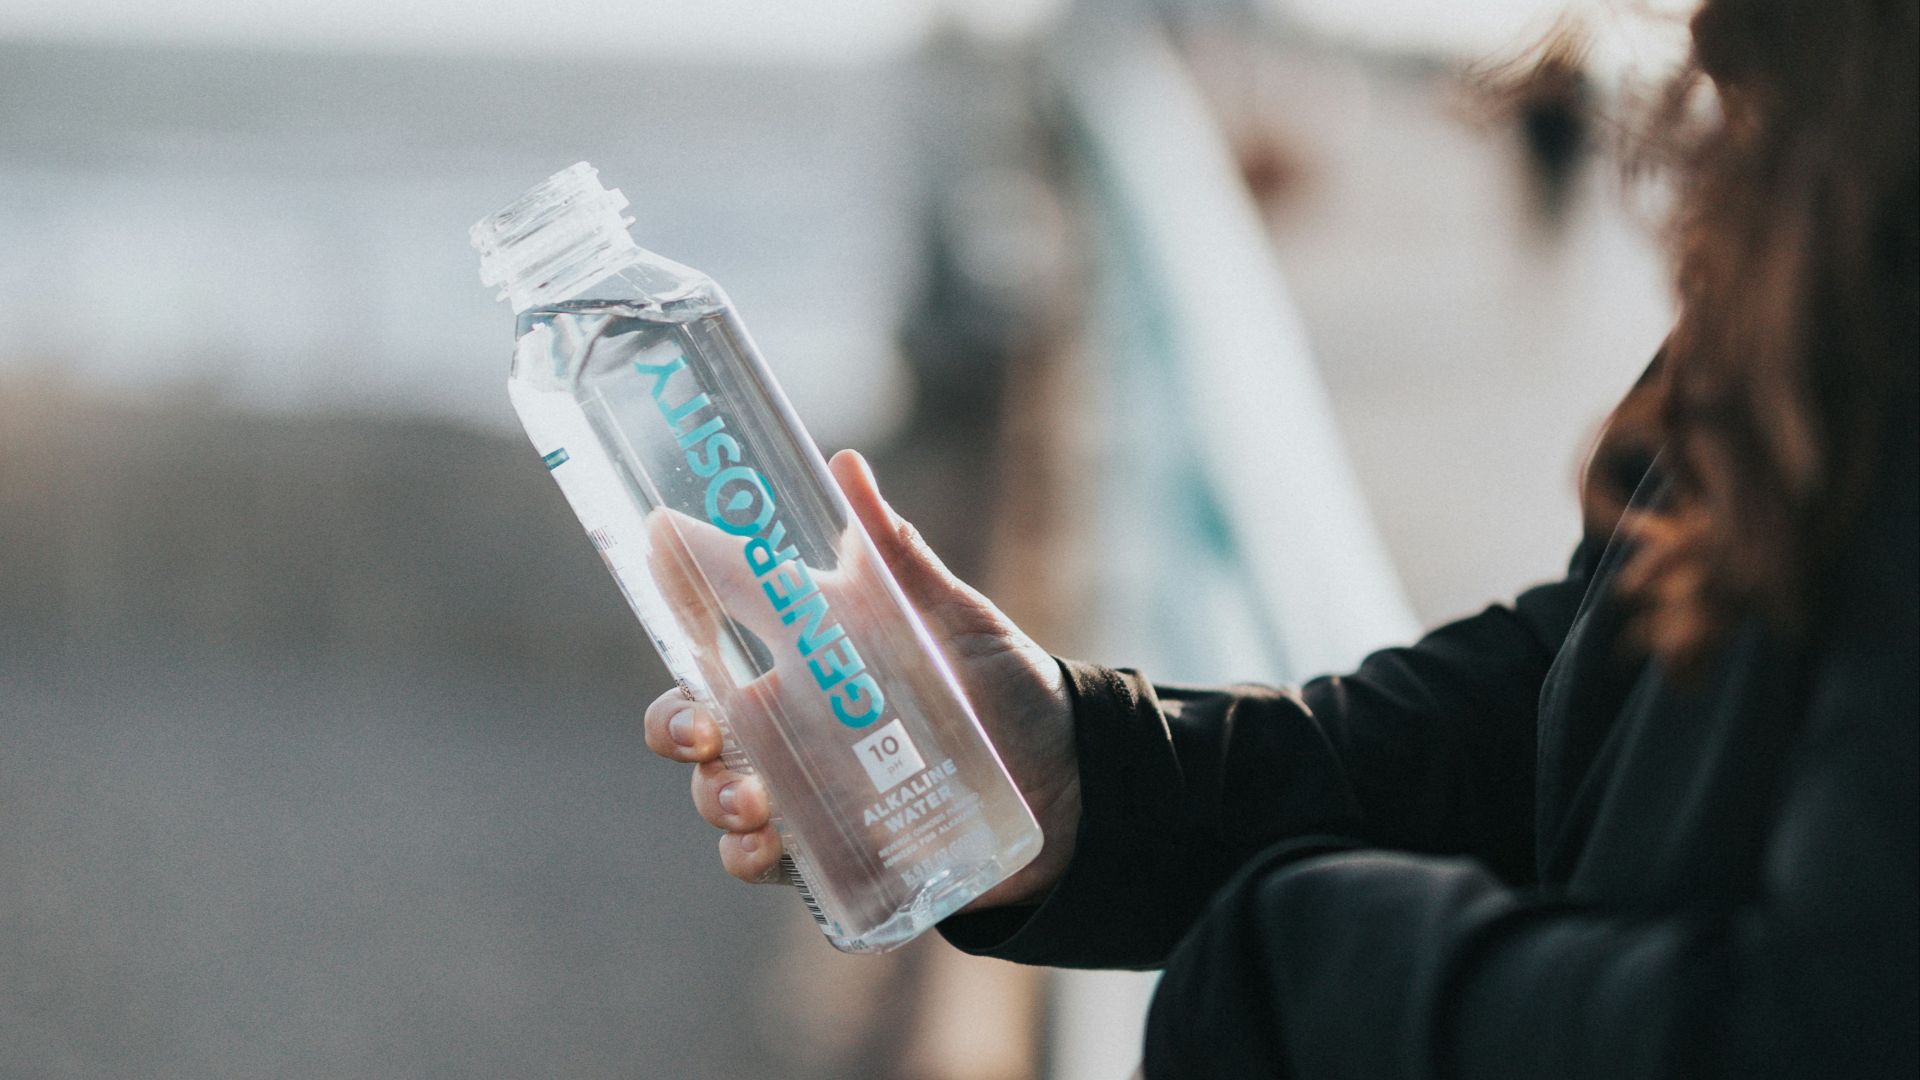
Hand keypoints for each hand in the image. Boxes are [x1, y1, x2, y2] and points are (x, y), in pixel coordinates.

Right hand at [642, 449, 1079, 910]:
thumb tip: (845, 463)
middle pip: (693, 719)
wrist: (1068, 782)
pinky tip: (760, 846)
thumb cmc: (1002, 684)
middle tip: (700, 726)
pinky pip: (762, 860)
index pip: (714, 626)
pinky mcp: (829, 852)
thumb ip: (896, 554)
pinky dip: (747, 856)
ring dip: (711, 796)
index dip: (675, 596)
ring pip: (718, 791)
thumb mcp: (949, 616)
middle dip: (673, 723)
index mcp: (799, 656)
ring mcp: (803, 790)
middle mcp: (786, 723)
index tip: (656, 564)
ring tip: (748, 799)